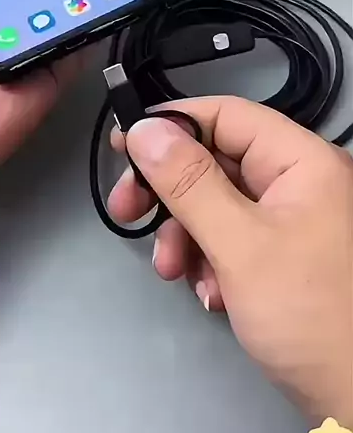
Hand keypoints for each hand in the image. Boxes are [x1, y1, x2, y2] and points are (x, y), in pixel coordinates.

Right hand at [109, 97, 352, 422]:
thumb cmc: (309, 315)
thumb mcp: (240, 244)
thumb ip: (189, 183)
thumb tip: (145, 129)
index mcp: (303, 161)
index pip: (227, 116)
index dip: (172, 125)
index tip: (123, 147)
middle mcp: (300, 182)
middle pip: (217, 161)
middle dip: (170, 191)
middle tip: (127, 211)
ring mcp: (294, 221)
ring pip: (218, 204)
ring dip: (186, 234)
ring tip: (173, 271)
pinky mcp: (285, 256)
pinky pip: (232, 239)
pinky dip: (210, 261)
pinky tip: (210, 293)